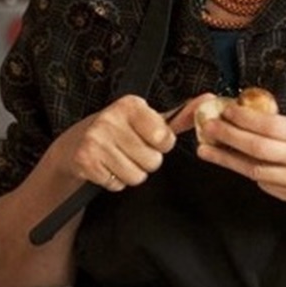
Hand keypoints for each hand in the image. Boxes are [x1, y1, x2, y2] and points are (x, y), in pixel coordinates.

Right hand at [55, 94, 178, 190]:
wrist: (76, 142)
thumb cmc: (120, 130)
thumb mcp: (148, 119)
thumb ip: (180, 115)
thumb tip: (209, 101)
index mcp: (131, 105)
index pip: (164, 139)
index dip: (160, 145)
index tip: (147, 138)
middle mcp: (111, 119)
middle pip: (152, 161)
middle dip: (145, 161)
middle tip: (130, 150)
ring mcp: (96, 140)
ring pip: (136, 176)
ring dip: (131, 173)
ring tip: (119, 159)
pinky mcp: (86, 161)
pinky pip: (117, 184)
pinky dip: (114, 181)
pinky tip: (107, 166)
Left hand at [195, 102, 285, 213]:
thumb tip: (255, 118)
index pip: (271, 126)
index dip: (243, 119)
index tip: (226, 111)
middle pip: (258, 149)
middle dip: (228, 137)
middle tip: (209, 128)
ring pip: (256, 171)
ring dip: (229, 160)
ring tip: (209, 150)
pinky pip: (267, 186)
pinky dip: (251, 173)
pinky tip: (238, 164)